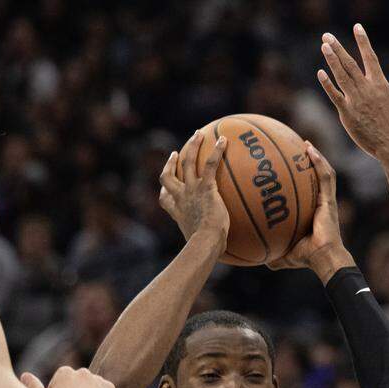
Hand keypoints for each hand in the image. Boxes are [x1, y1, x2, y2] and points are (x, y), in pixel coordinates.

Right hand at [160, 131, 228, 245]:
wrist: (205, 242)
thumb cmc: (206, 249)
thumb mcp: (203, 245)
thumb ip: (210, 243)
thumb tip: (223, 252)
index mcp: (176, 212)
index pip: (165, 198)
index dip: (164, 189)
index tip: (166, 185)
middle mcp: (180, 197)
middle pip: (169, 175)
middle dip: (171, 162)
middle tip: (177, 153)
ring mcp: (191, 190)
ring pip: (188, 161)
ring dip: (192, 146)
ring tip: (198, 135)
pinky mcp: (205, 186)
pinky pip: (211, 163)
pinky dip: (217, 151)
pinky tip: (224, 140)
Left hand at [267, 143, 352, 279]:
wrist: (322, 259)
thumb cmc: (305, 258)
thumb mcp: (281, 254)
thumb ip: (270, 253)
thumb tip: (254, 257)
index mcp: (311, 213)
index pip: (305, 192)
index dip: (298, 181)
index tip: (286, 170)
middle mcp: (320, 204)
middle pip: (315, 179)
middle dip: (308, 163)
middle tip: (295, 149)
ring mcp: (326, 201)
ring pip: (323, 173)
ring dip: (316, 158)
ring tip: (305, 144)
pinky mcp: (329, 200)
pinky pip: (325, 177)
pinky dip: (319, 162)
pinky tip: (310, 150)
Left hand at [318, 24, 388, 160]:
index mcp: (381, 84)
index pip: (370, 57)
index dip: (363, 41)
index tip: (357, 27)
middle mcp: (367, 89)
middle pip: (350, 64)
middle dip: (338, 48)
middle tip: (327, 35)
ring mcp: (356, 101)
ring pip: (341, 76)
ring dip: (332, 60)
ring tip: (324, 46)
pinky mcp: (347, 114)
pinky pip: (335, 96)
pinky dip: (327, 84)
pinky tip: (320, 72)